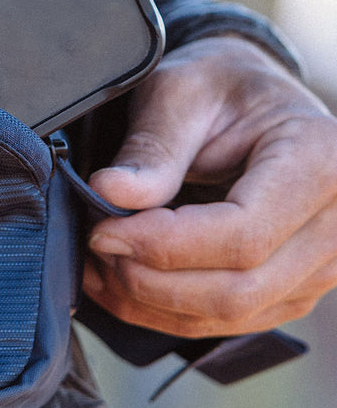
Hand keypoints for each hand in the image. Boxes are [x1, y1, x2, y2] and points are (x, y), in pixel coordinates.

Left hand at [83, 36, 336, 337]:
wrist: (251, 101)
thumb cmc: (221, 87)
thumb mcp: (180, 93)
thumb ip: (151, 147)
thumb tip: (110, 193)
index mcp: (319, 162)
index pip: (243, 235)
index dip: (163, 244)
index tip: (102, 231)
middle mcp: (336, 223)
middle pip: (237, 289)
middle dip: (148, 280)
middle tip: (94, 247)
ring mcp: (319, 266)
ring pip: (229, 314)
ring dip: (149, 302)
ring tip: (97, 265)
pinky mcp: (291, 289)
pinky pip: (226, 320)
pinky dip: (162, 310)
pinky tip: (119, 281)